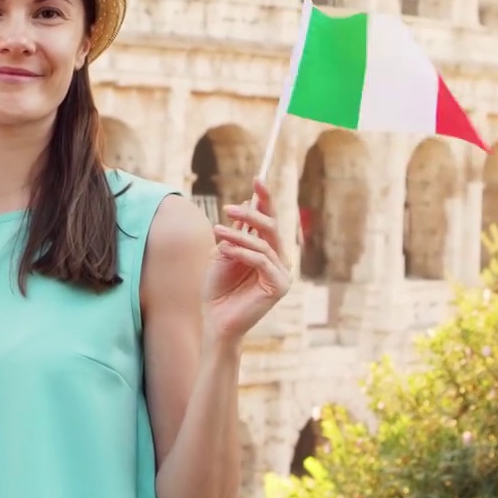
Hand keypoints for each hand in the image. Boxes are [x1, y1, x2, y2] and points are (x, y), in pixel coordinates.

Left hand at [204, 179, 291, 341]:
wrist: (215, 319)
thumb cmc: (218, 288)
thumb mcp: (224, 253)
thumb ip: (237, 233)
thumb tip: (245, 204)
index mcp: (268, 250)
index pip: (269, 220)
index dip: (265, 199)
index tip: (257, 178)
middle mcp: (279, 259)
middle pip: (270, 227)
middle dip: (251, 214)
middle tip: (228, 207)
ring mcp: (282, 273)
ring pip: (263, 243)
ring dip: (237, 235)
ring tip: (217, 232)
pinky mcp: (279, 286)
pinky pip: (260, 261)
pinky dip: (241, 252)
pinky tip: (224, 249)